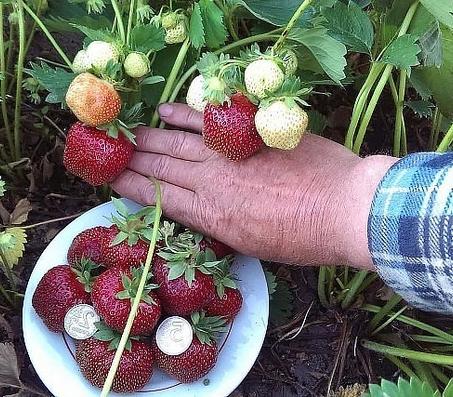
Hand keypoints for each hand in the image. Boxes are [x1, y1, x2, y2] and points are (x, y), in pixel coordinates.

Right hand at [110, 103, 396, 268]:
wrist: (343, 208)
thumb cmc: (305, 238)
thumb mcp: (256, 245)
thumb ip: (226, 225)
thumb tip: (209, 210)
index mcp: (213, 218)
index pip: (160, 199)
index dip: (132, 188)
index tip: (111, 180)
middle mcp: (211, 184)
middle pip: (161, 169)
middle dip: (132, 162)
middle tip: (109, 154)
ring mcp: (228, 155)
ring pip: (176, 144)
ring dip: (148, 139)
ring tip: (126, 136)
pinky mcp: (247, 133)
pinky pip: (208, 121)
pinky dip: (184, 114)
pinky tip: (164, 111)